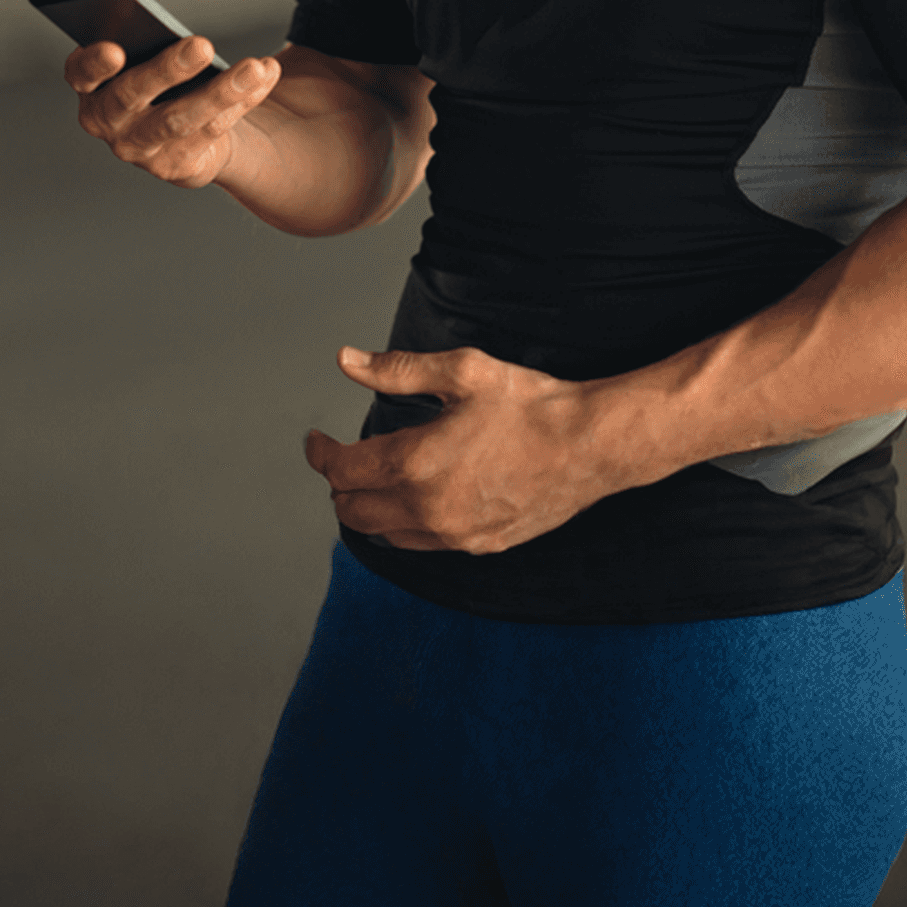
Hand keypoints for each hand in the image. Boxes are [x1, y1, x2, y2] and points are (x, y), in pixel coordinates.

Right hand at [66, 36, 282, 188]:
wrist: (178, 135)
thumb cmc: (156, 80)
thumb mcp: (143, 59)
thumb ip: (150, 45)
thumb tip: (189, 41)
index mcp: (89, 85)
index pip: (80, 73)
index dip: (93, 64)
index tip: (115, 49)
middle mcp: (106, 120)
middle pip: (132, 95)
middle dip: (168, 70)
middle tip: (202, 45)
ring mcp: (138, 147)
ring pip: (179, 119)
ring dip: (221, 92)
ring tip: (253, 68)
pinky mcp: (173, 165)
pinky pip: (212, 130)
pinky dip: (243, 100)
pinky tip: (264, 76)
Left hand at [303, 345, 622, 552]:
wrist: (589, 447)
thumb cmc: (529, 404)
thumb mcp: (462, 372)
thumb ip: (397, 370)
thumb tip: (346, 360)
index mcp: (416, 464)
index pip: (342, 470)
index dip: (319, 453)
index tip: (316, 440)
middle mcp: (428, 509)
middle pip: (353, 511)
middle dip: (339, 484)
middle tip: (344, 457)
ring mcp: (454, 535)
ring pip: (384, 535)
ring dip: (370, 507)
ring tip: (377, 476)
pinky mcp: (478, 547)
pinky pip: (421, 545)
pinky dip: (404, 524)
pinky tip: (416, 497)